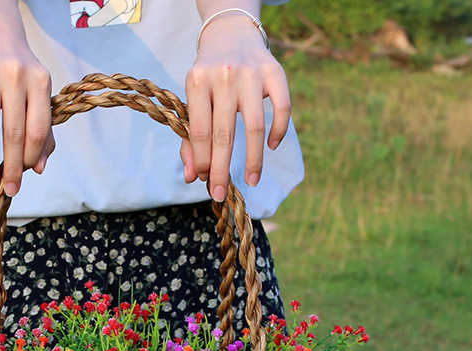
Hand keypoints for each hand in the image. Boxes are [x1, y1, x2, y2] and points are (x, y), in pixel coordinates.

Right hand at [0, 4, 54, 195]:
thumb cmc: (20, 70)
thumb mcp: (37, 92)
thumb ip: (42, 129)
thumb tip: (39, 168)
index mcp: (39, 81)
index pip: (37, 130)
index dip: (31, 158)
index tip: (25, 177)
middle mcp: (15, 74)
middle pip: (14, 134)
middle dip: (12, 168)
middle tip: (10, 190)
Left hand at [181, 14, 291, 201]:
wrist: (231, 34)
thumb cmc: (208, 78)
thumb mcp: (193, 100)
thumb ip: (189, 139)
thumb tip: (192, 177)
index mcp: (198, 81)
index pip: (199, 132)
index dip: (202, 161)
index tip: (204, 182)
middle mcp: (224, 76)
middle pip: (223, 134)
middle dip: (222, 169)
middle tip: (220, 194)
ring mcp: (251, 73)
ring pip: (254, 126)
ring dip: (254, 159)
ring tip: (252, 180)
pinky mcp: (275, 71)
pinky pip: (282, 108)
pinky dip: (278, 132)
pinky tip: (271, 146)